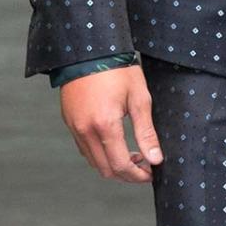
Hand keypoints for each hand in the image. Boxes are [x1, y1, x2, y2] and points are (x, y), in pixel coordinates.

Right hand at [60, 64, 162, 181]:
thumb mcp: (139, 99)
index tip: (151, 174)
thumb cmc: (118, 69)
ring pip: (93, 161)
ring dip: (113, 165)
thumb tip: (156, 159)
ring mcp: (75, 126)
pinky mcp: (70, 121)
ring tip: (132, 155)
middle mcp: (85, 130)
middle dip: (126, 175)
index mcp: (105, 125)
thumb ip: (146, 133)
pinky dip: (100, 154)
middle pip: (105, 169)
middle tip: (144, 168)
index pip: (121, 165)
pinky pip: (84, 148)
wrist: (90, 48)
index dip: (137, 176)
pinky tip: (114, 144)